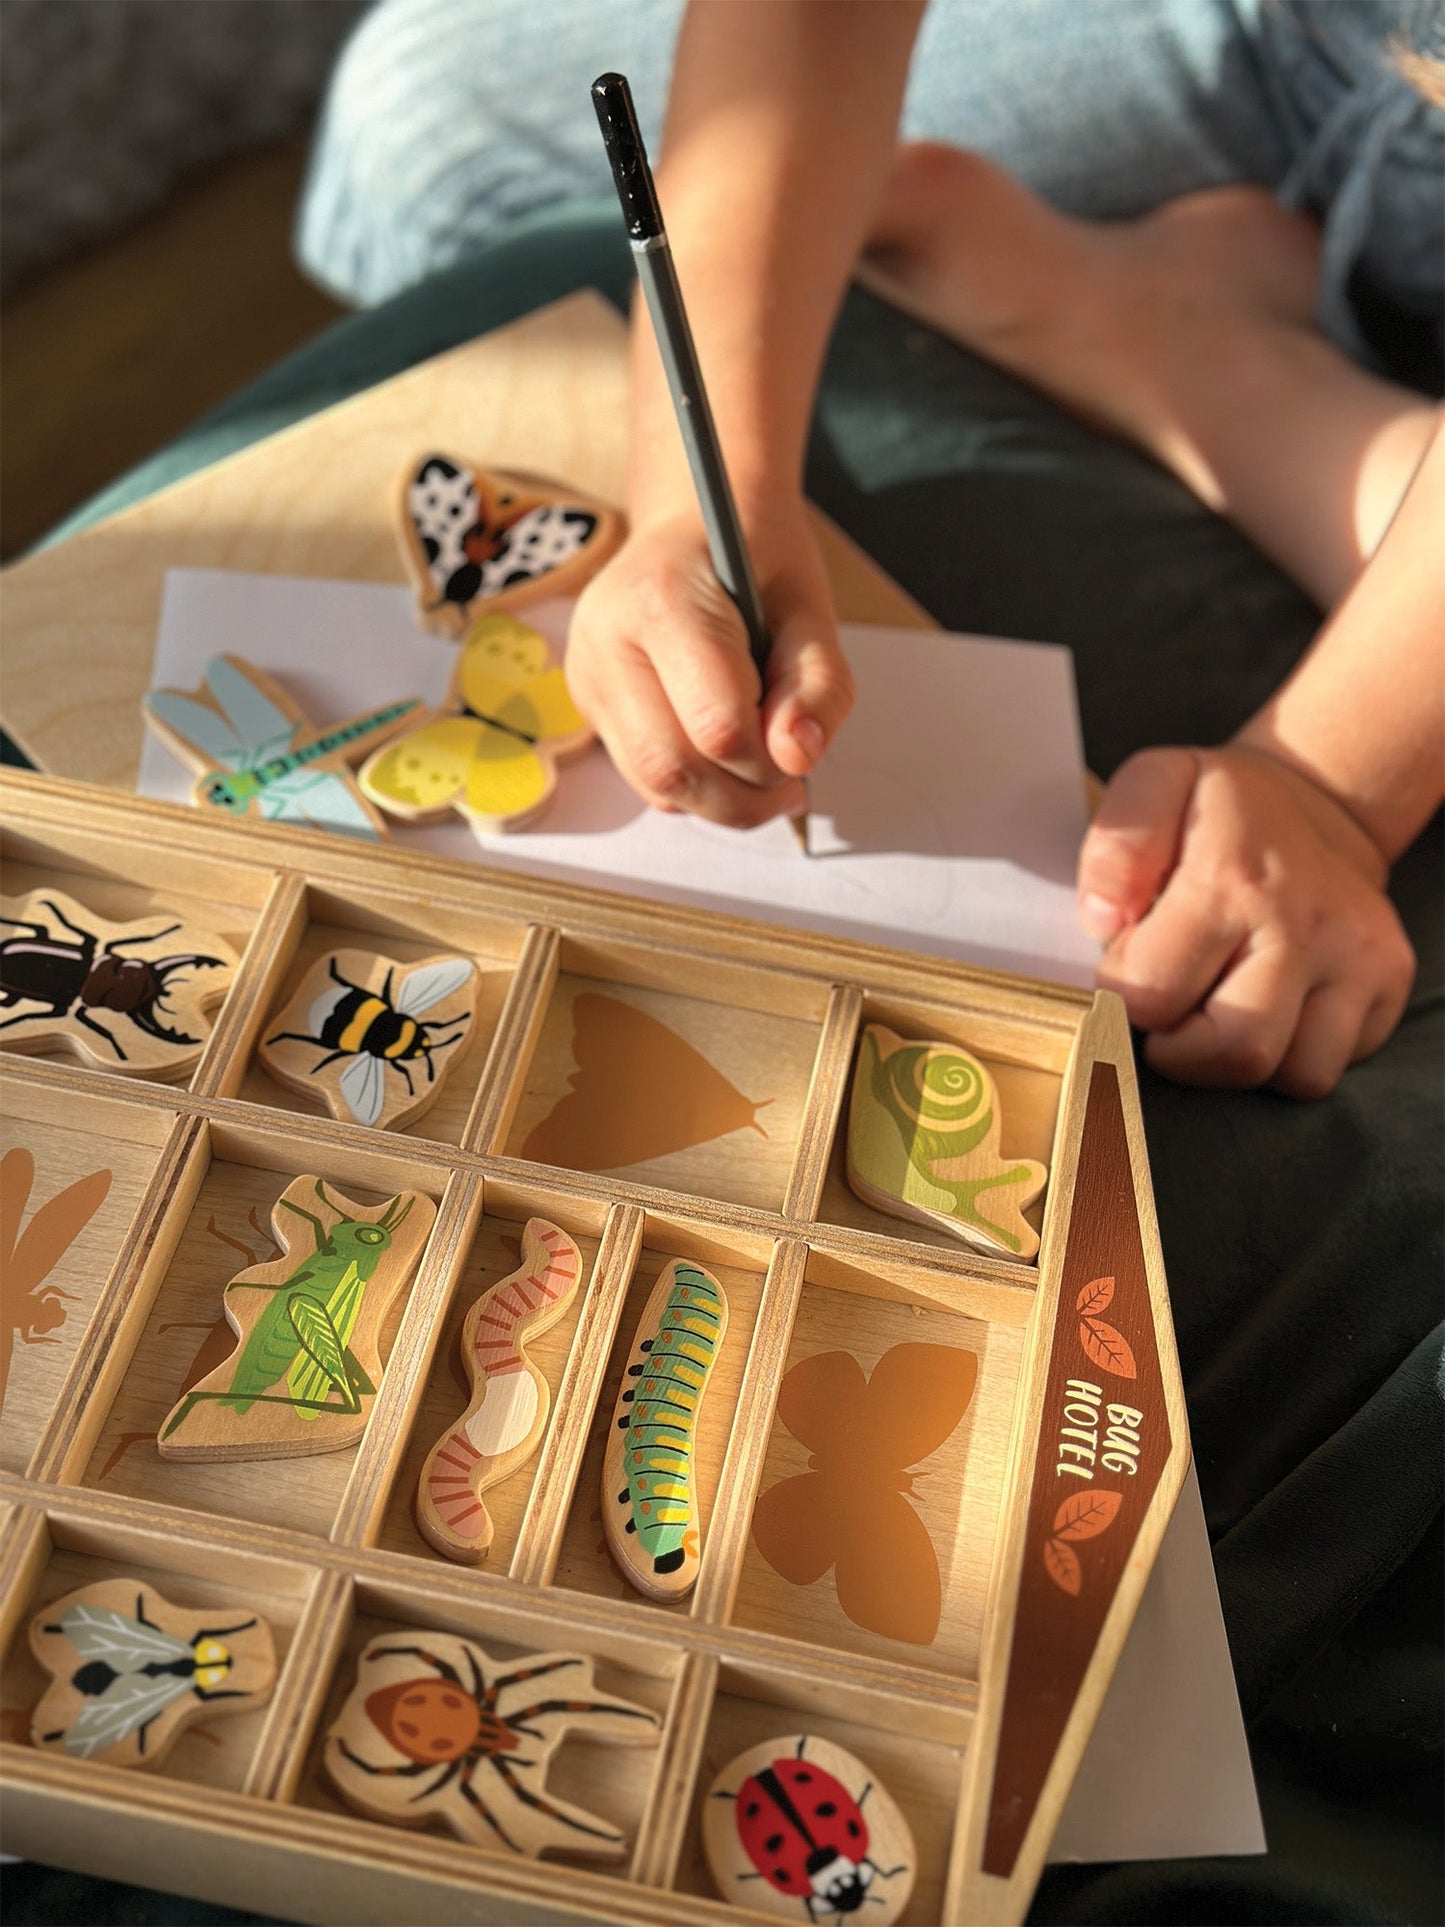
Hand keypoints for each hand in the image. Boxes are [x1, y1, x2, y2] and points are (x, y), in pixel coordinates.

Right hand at [566, 500, 853, 827]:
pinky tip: (725, 755)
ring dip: (720, 800)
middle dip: (743, 797)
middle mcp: (606, 641)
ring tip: (764, 772)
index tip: (801, 744)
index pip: (717, 727)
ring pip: (654, 785)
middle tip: (790, 785)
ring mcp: (588, 676)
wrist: (692, 524)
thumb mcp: (809, 607)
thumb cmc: (754, 559)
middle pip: (673, 768)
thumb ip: (817, 683)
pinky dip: (695, 786)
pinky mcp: (589, 704)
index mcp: (661, 600)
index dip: (772, 758)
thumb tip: (798, 758)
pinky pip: (645, 777)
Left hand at [1076, 744, 1415, 1096]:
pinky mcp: (1389, 981)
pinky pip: (1331, 1064)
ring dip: (1241, 1059)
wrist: (1322, 794)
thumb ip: (1116, 847)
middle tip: (1171, 1006)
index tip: (1130, 967)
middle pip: (1235, 1053)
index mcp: (1231, 878)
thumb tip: (1102, 920)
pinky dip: (1292, 1054)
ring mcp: (1355, 957)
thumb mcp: (1155, 784)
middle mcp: (1301, 924)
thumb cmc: (1220, 807)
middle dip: (1182, 1051)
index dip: (1123, 995)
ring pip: (1296, 1075)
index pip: (1151, 995)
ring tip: (1222, 1004)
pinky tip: (1270, 1005)